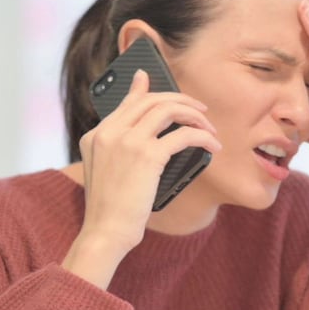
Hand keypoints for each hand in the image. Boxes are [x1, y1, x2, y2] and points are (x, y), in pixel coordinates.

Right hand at [62, 70, 221, 287]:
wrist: (105, 231)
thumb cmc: (110, 210)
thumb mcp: (105, 174)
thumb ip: (119, 150)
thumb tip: (147, 141)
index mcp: (96, 135)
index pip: (126, 102)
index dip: (144, 89)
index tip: (152, 78)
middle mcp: (109, 132)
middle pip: (150, 100)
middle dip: (180, 100)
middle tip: (200, 110)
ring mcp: (127, 141)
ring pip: (168, 109)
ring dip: (194, 115)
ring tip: (209, 128)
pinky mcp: (147, 155)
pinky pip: (183, 135)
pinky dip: (203, 137)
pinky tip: (212, 146)